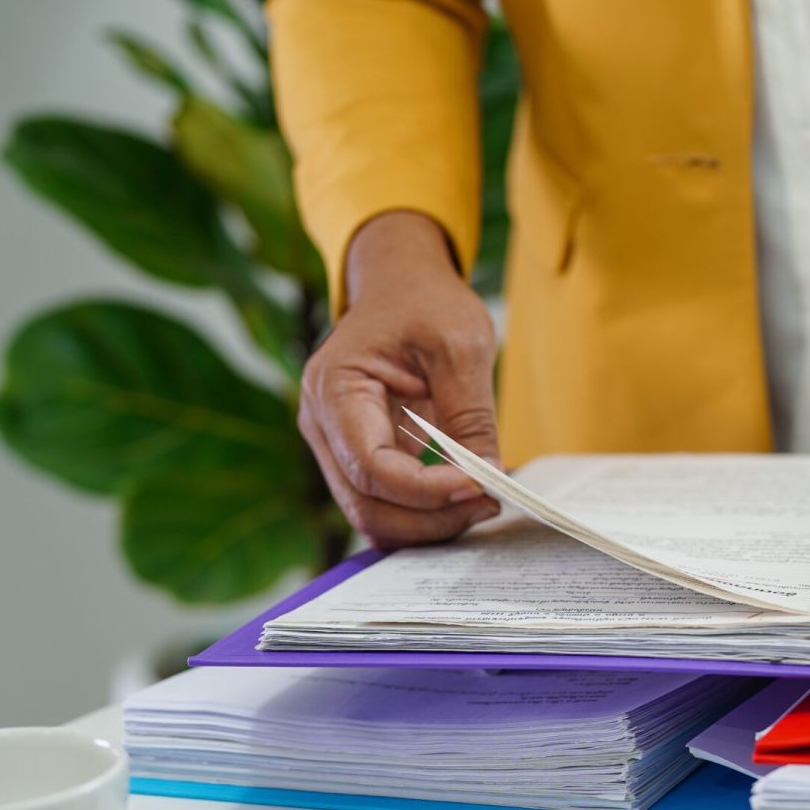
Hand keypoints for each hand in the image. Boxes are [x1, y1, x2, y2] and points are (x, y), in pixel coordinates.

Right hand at [298, 211, 501, 547]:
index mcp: (334, 388)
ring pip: (371, 513)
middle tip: (487, 503)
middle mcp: (322, 424)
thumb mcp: (461, 345)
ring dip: (426, 524)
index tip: (477, 485)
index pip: (371, 465)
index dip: (424, 489)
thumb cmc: (424, 303)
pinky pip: (383, 501)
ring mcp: (335, 445)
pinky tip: (461, 499)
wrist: (400, 285)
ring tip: (480, 503)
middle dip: (429, 517)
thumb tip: (487, 477)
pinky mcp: (358, 455)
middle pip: (365, 503)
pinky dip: (421, 513)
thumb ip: (471, 415)